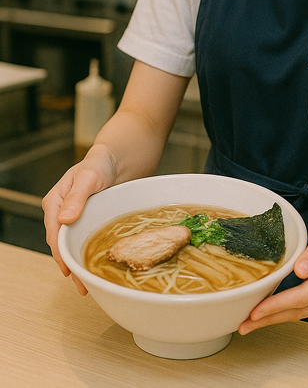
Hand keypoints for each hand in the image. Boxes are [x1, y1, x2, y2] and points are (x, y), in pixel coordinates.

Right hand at [42, 144, 116, 294]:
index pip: (55, 233)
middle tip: (82, 285)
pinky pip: (84, 241)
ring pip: (72, 245)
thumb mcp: (89, 177)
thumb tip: (64, 219)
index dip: (61, 253)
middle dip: (70, 264)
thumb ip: (77, 197)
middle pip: (62, 244)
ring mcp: (73, 219)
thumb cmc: (100, 163)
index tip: (68, 270)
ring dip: (78, 263)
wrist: (116, 159)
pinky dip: (87, 254)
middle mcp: (61, 213)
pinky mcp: (86, 222)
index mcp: (55, 202)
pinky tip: (94, 267)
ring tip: (87, 284)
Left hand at [238, 211, 307, 334]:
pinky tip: (274, 308)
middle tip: (244, 325)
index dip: (277, 306)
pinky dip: (291, 309)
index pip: (303, 297)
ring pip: (304, 313)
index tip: (255, 312)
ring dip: (278, 317)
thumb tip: (298, 271)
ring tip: (253, 320)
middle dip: (270, 319)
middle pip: (300, 311)